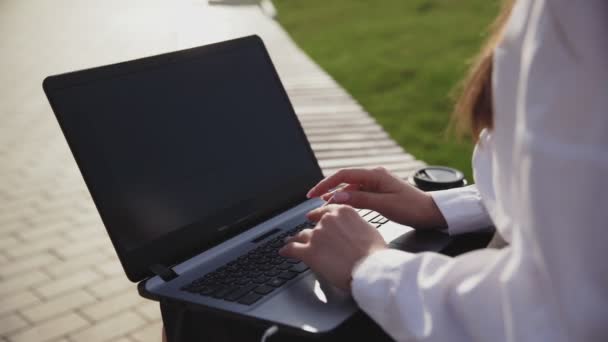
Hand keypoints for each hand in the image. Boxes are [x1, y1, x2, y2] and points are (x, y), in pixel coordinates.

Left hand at [279, 204, 386, 290]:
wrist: (369, 268)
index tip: (313, 217)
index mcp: (342, 212)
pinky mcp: (309, 252)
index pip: (325, 211)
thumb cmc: (374, 253)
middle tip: (307, 236)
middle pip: (313, 226)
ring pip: (301, 236)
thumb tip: (352, 230)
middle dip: (310, 232)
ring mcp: (316, 235)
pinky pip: (293, 249)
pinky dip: (287, 250)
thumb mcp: (368, 229)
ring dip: (295, 239)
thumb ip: (354, 225)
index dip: (317, 216)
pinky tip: (284, 251)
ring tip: (290, 242)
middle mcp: (327, 221)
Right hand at [307, 167, 446, 229]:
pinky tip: (341, 207)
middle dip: (328, 189)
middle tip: (313, 201)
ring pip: (351, 188)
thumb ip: (360, 200)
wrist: (432, 213)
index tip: (312, 193)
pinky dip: (348, 200)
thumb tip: (337, 197)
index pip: (343, 175)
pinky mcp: (380, 192)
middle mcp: (374, 176)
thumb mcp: (384, 205)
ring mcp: (377, 183)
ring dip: (337, 196)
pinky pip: (359, 194)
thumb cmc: (413, 208)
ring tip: (324, 206)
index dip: (325, 184)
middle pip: (344, 180)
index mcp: (375, 175)